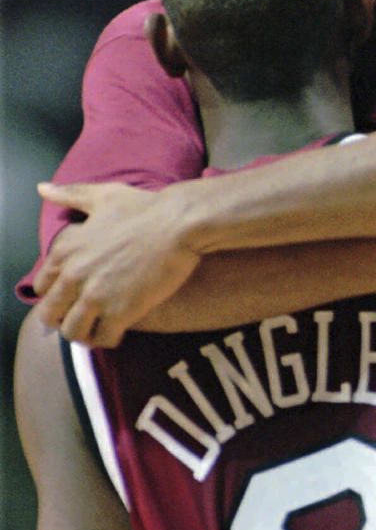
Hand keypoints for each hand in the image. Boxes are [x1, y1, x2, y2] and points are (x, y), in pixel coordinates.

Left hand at [33, 182, 199, 346]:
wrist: (180, 224)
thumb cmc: (146, 208)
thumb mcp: (103, 196)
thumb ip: (71, 196)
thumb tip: (43, 190)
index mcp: (66, 249)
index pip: (42, 285)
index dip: (56, 293)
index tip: (72, 295)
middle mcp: (73, 275)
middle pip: (51, 314)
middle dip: (65, 319)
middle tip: (84, 318)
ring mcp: (95, 296)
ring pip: (73, 332)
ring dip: (85, 334)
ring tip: (100, 329)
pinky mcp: (119, 312)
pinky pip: (102, 339)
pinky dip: (109, 339)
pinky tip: (119, 331)